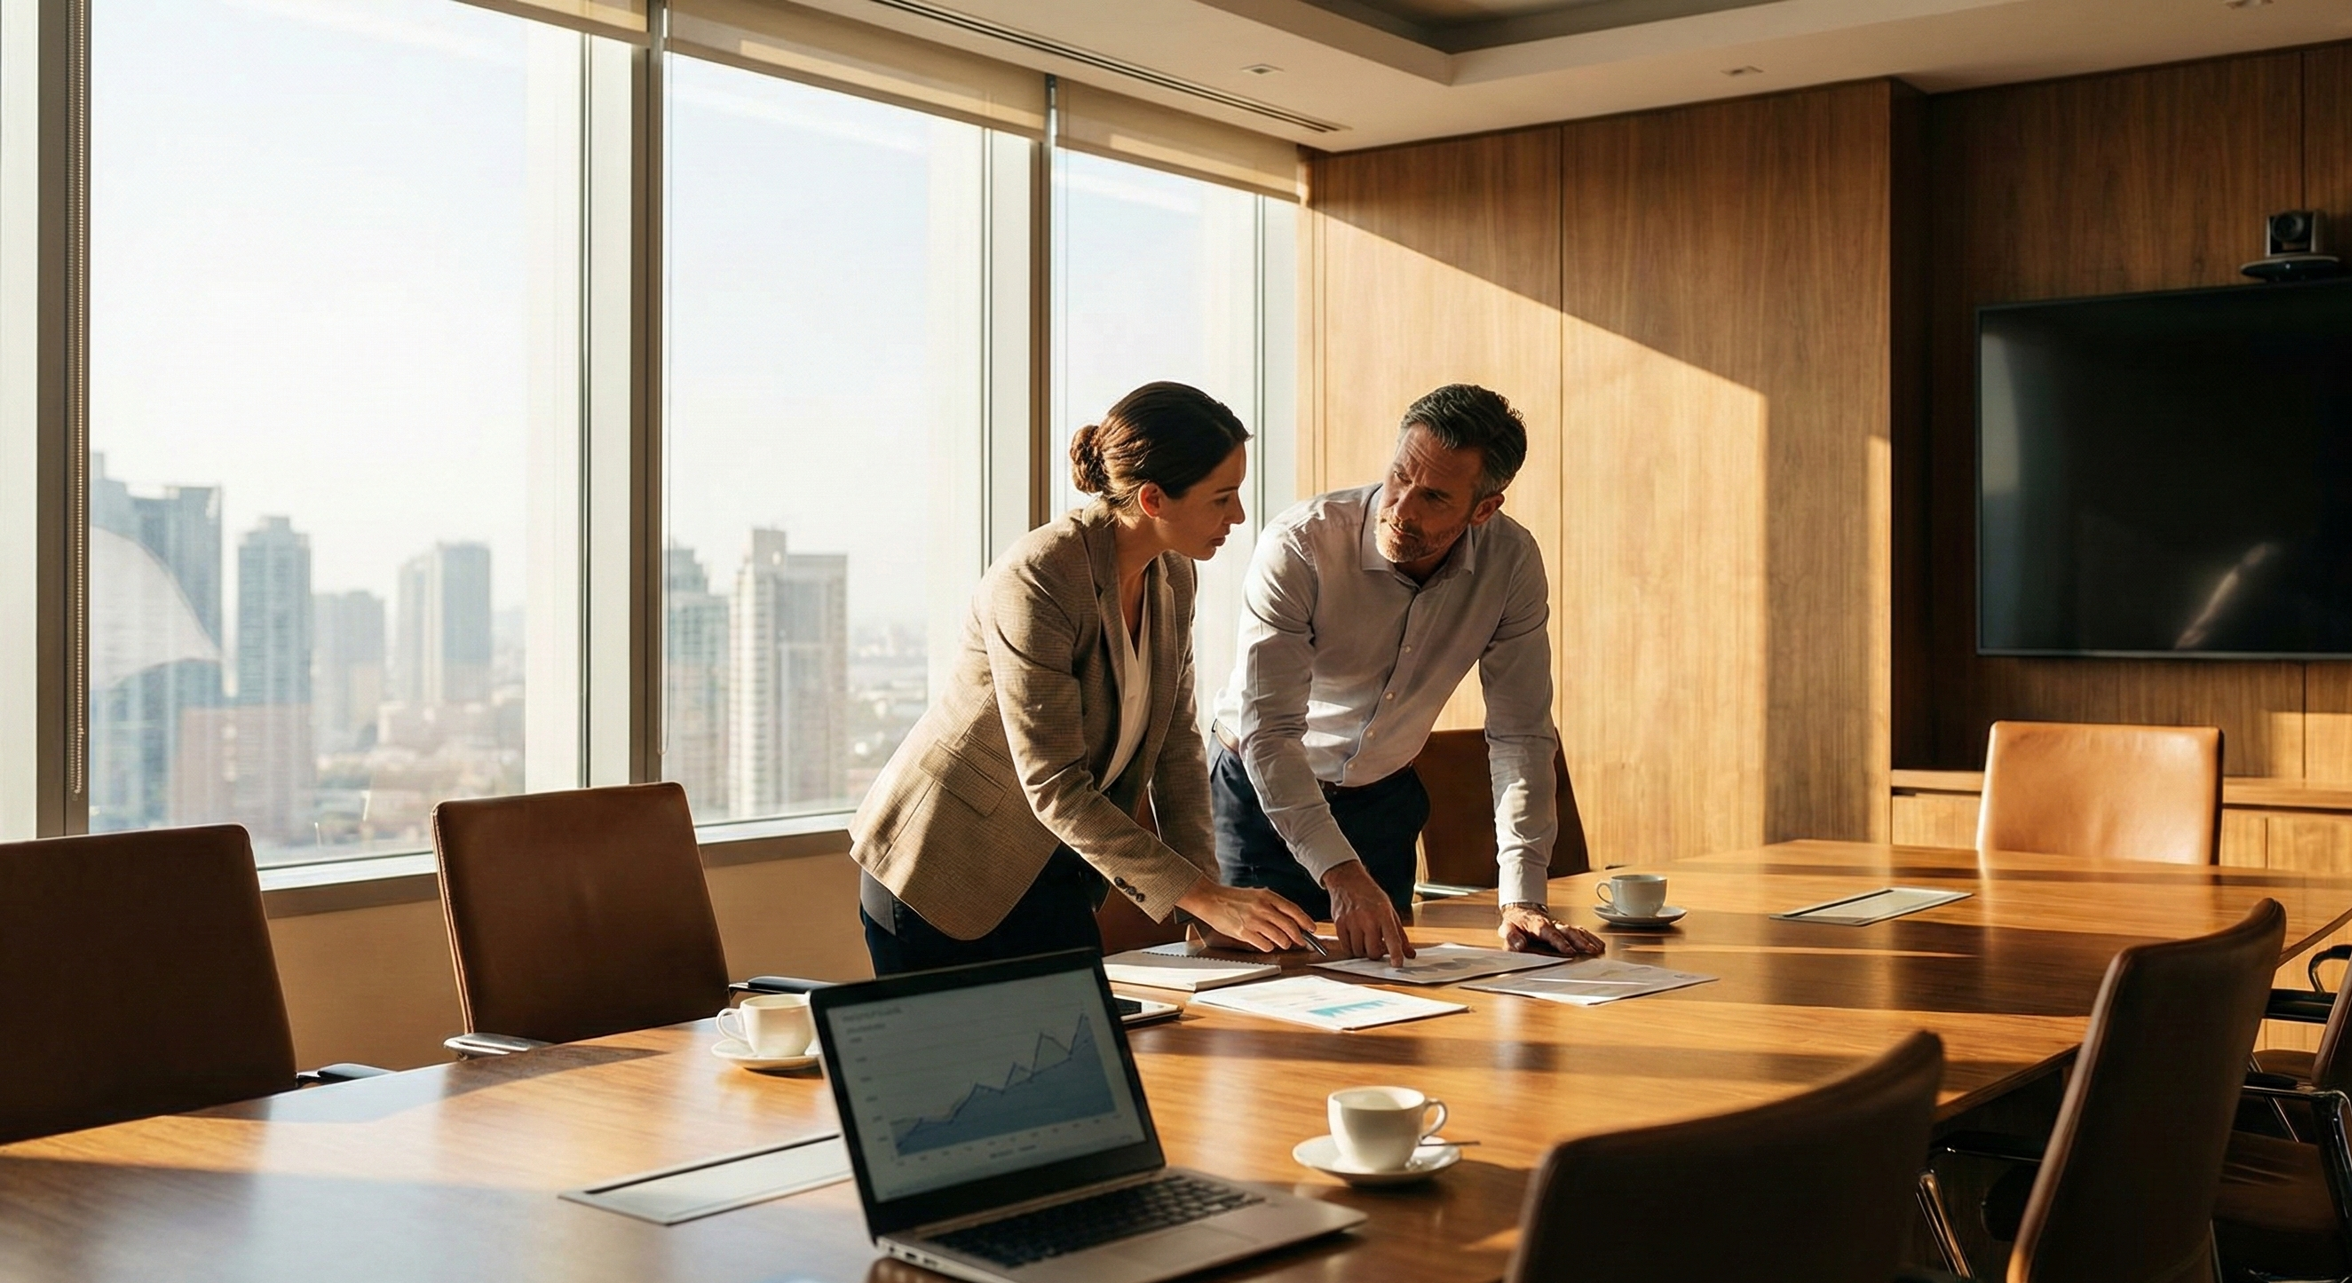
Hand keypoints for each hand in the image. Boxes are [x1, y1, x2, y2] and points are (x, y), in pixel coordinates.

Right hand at [1174, 879, 1317, 952]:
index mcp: (1267, 896)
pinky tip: (1266, 944)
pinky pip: (1265, 945)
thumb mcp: (1256, 895)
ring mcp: (1254, 921)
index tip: (1311, 928)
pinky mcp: (1244, 932)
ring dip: (1285, 943)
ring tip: (1283, 943)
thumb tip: (1289, 919)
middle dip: (1299, 937)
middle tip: (1301, 941)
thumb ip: (1272, 905)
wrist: (1211, 899)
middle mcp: (1263, 908)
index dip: (1306, 921)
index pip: (1294, 910)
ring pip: (1280, 938)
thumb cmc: (1233, 898)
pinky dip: (1269, 947)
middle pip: (1290, 926)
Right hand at [1324, 861, 1413, 966]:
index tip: (1398, 965)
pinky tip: (1355, 940)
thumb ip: (1400, 934)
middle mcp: (1368, 918)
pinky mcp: (1339, 924)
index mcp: (1384, 914)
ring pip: (1359, 952)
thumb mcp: (1389, 910)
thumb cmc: (1370, 895)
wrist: (1347, 880)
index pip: (1392, 939)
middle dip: (1377, 954)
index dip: (1396, 955)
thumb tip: (1410, 954)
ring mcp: (1352, 921)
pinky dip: (1352, 949)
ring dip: (1363, 951)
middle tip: (1377, 947)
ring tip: (1365, 941)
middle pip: (1373, 951)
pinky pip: (1346, 947)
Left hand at [1500, 904, 1603, 956]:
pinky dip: (1590, 938)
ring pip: (1576, 930)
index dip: (1559, 941)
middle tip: (1589, 951)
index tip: (1568, 950)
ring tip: (1597, 949)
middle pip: (1567, 931)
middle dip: (1579, 941)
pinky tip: (1598, 945)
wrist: (1522, 912)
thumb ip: (1512, 937)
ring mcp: (1560, 926)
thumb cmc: (1516, 923)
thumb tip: (1519, 945)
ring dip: (1587, 940)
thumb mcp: (1507, 929)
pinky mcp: (1566, 929)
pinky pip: (1580, 931)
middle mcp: (1552, 924)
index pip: (1549, 932)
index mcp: (1537, 925)